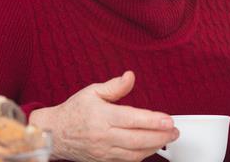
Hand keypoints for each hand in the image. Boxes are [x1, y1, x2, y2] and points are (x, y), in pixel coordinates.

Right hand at [29, 71, 178, 161]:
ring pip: (135, 153)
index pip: (132, 119)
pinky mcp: (104, 160)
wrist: (55, 133)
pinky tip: (151, 147)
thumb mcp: (92, 91)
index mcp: (102, 116)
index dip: (153, 120)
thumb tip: (130, 76)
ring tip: (167, 138)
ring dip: (154, 147)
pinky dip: (142, 155)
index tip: (168, 119)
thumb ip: (114, 86)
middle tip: (175, 131)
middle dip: (161, 136)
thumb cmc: (74, 112)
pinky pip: (127, 161)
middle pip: (138, 139)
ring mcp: (104, 151)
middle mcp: (103, 136)